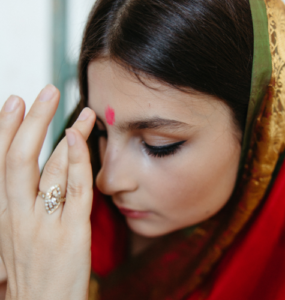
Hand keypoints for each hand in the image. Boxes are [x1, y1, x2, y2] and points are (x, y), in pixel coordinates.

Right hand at [0, 85, 95, 299]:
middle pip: (19, 157)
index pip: (2, 163)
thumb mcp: (18, 237)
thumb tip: (37, 180)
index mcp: (5, 213)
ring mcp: (43, 224)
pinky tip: (80, 140)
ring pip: (50, 169)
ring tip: (84, 113)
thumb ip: (25, 206)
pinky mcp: (69, 234)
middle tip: (46, 91)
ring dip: (67, 135)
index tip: (14, 102)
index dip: (5, 130)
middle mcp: (18, 214)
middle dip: (32, 121)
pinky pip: (74, 191)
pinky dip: (76, 162)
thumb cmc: (34, 274)